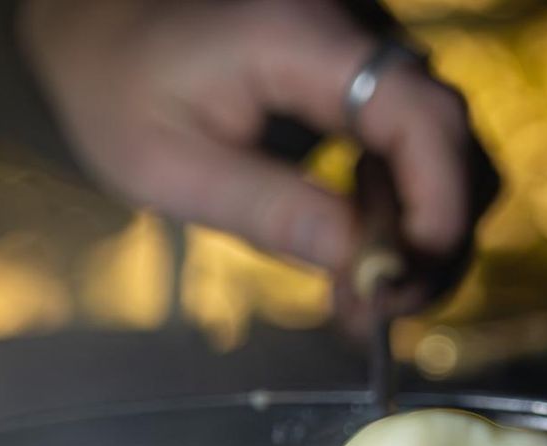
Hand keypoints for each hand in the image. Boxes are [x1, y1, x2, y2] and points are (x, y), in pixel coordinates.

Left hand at [18, 0, 496, 329]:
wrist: (95, 26)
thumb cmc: (114, 87)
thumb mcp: (168, 164)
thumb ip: (270, 209)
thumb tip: (368, 268)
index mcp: (304, 38)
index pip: (420, 116)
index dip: (437, 207)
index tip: (404, 285)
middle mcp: (356, 32)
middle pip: (451, 139)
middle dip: (433, 239)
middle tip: (377, 316)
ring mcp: (366, 54)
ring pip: (444, 150)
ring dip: (421, 235)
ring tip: (363, 304)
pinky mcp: (363, 82)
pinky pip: (412, 150)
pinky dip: (400, 214)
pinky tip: (357, 264)